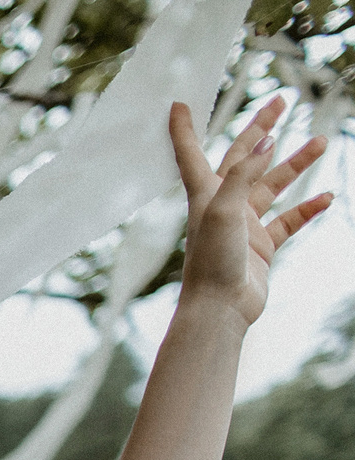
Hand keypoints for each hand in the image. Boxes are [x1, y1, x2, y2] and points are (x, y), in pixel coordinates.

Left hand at [170, 96, 333, 332]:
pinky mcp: (261, 245)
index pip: (190, 152)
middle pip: (242, 157)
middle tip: (280, 102)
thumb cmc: (212, 263)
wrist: (220, 310)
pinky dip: (307, 208)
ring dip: (295, 164)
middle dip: (260, 128)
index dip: (183, 128)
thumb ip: (244, 175)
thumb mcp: (224, 211)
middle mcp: (222, 205)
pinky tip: (327, 197)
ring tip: (322, 141)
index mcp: (204, 194)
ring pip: (273, 185)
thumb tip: (266, 142)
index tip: (178, 104)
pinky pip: (288, 219)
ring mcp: (243, 225)